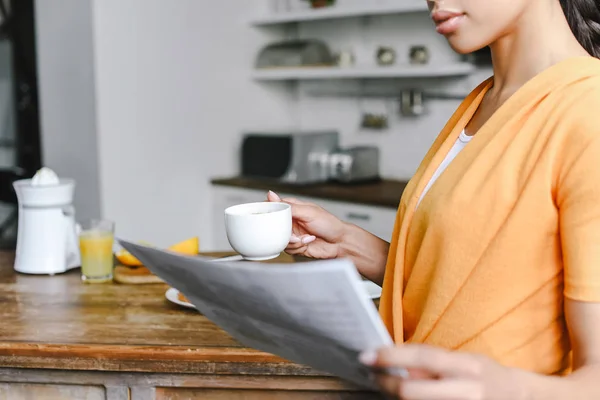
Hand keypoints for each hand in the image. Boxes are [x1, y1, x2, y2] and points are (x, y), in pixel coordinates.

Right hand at [266, 190, 347, 259]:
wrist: (340, 243)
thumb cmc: (329, 224)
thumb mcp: (308, 211)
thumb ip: (288, 206)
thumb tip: (271, 195)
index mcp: (293, 209)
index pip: (274, 207)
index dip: (269, 212)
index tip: (269, 216)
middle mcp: (291, 221)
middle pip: (273, 225)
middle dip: (282, 230)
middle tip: (292, 231)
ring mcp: (292, 234)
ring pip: (279, 238)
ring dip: (292, 240)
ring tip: (304, 237)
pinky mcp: (295, 246)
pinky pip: (287, 248)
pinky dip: (297, 246)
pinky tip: (307, 242)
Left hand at [359, 344, 524, 399]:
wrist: (520, 399)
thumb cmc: (485, 375)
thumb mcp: (463, 361)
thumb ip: (434, 363)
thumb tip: (396, 363)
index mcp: (466, 366)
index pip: (422, 357)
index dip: (391, 356)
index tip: (366, 355)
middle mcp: (465, 390)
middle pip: (412, 391)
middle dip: (386, 384)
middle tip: (371, 376)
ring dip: (394, 397)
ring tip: (384, 386)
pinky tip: (401, 399)